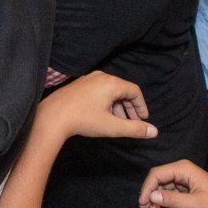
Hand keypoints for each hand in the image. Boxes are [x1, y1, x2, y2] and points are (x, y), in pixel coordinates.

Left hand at [36, 71, 155, 142]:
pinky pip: (100, 91)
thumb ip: (135, 129)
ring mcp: (88, 79)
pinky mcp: (79, 85)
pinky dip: (107, 103)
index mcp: (111, 83)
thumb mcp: (113, 127)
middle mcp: (101, 76)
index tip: (143, 120)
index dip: (141, 106)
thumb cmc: (84, 120)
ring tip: (119, 123)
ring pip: (111, 91)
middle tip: (133, 124)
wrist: (53, 116)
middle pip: (123, 90)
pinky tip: (104, 116)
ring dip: (118, 107)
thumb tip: (154, 131)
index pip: (135, 91)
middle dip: (130, 108)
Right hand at [140, 160, 207, 207]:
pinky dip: (166, 200)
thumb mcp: (195, 204)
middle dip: (151, 193)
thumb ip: (172, 199)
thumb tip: (151, 196)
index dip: (147, 188)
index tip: (143, 203)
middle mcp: (182, 170)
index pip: (157, 174)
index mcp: (183, 168)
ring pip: (164, 186)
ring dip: (157, 198)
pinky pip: (171, 191)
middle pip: (159, 178)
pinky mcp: (188, 187)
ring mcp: (185, 178)